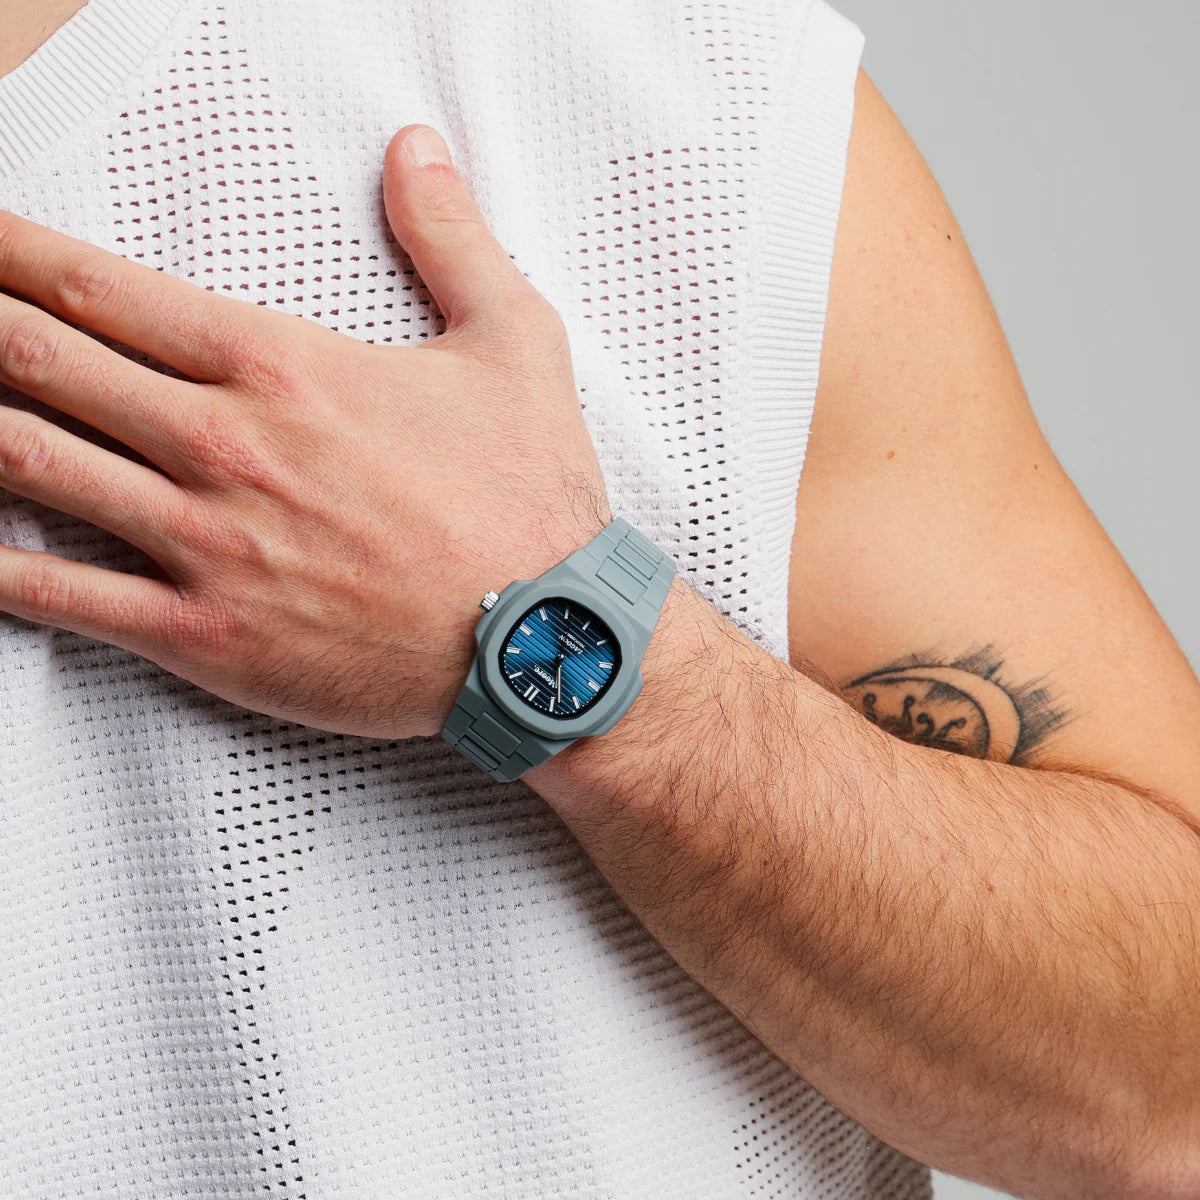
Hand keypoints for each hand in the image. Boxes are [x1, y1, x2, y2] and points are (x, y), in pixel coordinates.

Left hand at [0, 125, 610, 738]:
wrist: (545, 640)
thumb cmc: (529, 505)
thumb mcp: (516, 344)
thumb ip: (452, 239)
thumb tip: (415, 154)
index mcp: (283, 369)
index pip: (104, 289)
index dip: (12, 252)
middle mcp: (226, 448)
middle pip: (41, 362)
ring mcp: (206, 546)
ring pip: (31, 467)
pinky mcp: (207, 638)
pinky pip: (65, 599)